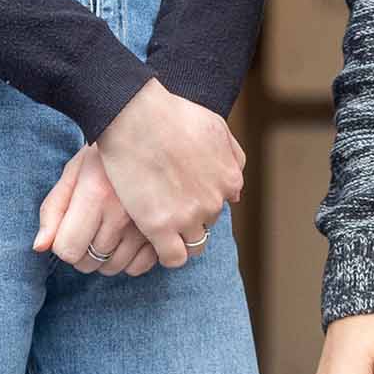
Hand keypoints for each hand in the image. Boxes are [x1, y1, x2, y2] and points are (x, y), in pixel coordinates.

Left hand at [34, 144, 158, 276]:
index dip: (63, 243)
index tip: (71, 228)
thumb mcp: (74, 171)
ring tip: (109, 231)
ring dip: (106, 257)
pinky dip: (131, 261)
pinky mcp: (168, 230)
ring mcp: (149, 224)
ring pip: (114, 267)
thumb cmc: (107, 154)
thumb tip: (39, 248)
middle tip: (90, 228)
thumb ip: (53, 209)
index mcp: (96, 194)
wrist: (154, 136)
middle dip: (83, 251)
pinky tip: (129, 239)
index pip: (67, 249)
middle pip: (89, 262)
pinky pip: (142, 267)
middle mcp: (123, 213)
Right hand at [94, 79, 243, 270]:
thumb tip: (235, 191)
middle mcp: (214, 202)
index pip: (222, 202)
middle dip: (191, 215)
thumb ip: (233, 157)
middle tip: (167, 201)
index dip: (202, 198)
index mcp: (229, 178)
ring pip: (194, 245)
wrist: (137, 117)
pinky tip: (155, 239)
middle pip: (207, 222)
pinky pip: (173, 258)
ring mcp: (188, 217)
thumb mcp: (216, 127)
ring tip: (160, 222)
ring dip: (180, 237)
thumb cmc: (173, 115)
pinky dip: (167, 254)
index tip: (184, 191)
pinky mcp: (161, 227)